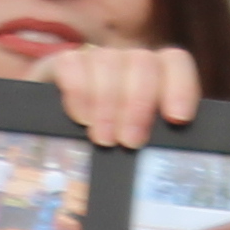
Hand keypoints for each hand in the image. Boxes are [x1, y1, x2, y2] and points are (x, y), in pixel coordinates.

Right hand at [43, 44, 202, 150]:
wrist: (49, 140)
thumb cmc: (99, 150)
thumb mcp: (128, 148)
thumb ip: (151, 147)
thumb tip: (170, 169)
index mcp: (153, 77)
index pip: (174, 62)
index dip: (180, 86)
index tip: (177, 118)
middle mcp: (126, 62)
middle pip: (143, 62)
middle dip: (138, 104)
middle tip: (130, 142)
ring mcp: (94, 59)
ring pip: (109, 60)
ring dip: (108, 102)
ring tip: (103, 139)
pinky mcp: (61, 64)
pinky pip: (73, 63)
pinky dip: (78, 91)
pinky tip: (80, 117)